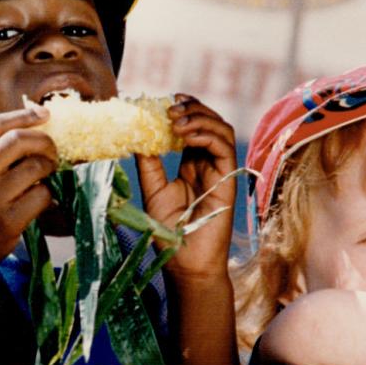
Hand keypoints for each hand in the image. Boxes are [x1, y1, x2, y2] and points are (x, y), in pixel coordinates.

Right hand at [0, 105, 58, 274]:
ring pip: (35, 166)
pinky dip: (49, 193)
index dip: (23, 115)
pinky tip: (42, 199)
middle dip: (43, 141)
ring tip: (47, 175)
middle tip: (51, 150)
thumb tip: (33, 118)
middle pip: (17, 141)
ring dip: (49, 167)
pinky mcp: (9, 222)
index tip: (44, 114)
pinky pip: (42, 195)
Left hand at [134, 95, 237, 279]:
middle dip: (191, 108)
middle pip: (210, 123)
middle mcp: (208, 165)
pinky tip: (184, 135)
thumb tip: (137, 133)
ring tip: (175, 119)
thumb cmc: (169, 233)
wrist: (185, 262)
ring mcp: (220, 172)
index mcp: (191, 165)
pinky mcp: (228, 180)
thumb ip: (149, 162)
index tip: (163, 102)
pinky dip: (205, 134)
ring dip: (199, 118)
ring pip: (221, 130)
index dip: (183, 111)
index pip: (193, 128)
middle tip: (169, 106)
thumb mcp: (153, 190)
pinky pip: (224, 147)